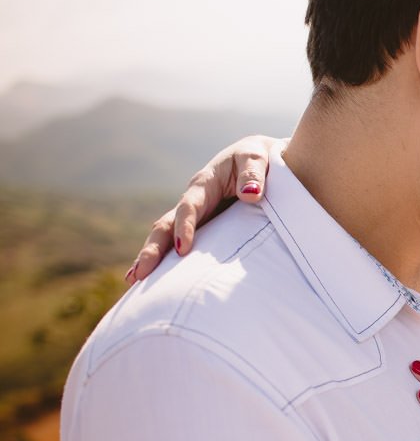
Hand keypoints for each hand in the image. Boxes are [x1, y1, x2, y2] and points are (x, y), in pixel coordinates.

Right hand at [127, 135, 277, 284]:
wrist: (265, 161)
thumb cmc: (262, 159)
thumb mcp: (257, 158)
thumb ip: (253, 174)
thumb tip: (250, 195)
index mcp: (205, 184)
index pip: (190, 206)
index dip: (184, 226)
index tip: (183, 249)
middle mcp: (193, 201)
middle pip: (166, 225)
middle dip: (152, 249)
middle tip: (140, 274)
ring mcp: (196, 218)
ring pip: (167, 238)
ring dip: (151, 258)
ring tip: (133, 281)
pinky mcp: (204, 230)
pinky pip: (180, 246)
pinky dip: (167, 263)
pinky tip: (156, 282)